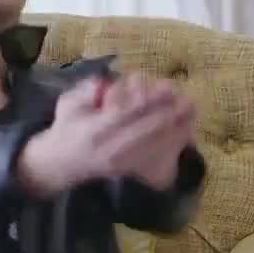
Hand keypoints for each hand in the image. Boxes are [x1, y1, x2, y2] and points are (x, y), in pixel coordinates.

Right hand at [17, 74, 195, 196]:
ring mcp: (121, 162)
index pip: (126, 116)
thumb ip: (84, 92)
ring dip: (176, 130)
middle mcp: (111, 149)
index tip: (167, 89)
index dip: (148, 103)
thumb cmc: (66, 127)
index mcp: (95, 130)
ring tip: (192, 113)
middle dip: (169, 116)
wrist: (60, 163)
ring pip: (154, 146)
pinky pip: (155, 158)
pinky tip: (186, 132)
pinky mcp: (129, 170)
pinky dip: (171, 146)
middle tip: (189, 101)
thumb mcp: (67, 104)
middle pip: (145, 132)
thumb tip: (101, 82)